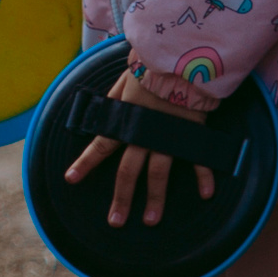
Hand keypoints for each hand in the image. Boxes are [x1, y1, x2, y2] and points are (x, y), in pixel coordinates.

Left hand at [63, 70, 216, 228]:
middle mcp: (144, 133)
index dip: (85, 162)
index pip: (101, 144)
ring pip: (159, 173)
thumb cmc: (152, 63)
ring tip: (151, 220)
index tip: (71, 178)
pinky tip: (206, 194)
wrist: (182, 56)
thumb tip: (103, 109)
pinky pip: (198, 158)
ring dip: (155, 199)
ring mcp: (168, 136)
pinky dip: (203, 176)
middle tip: (115, 221)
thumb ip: (115, 96)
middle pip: (128, 171)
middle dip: (121, 198)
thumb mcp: (125, 76)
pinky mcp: (191, 132)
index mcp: (126, 119)